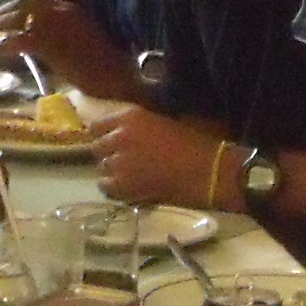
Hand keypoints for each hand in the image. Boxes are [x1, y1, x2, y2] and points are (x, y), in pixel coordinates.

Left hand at [0, 0, 132, 98]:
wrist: (121, 76)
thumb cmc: (109, 63)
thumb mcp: (89, 38)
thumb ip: (71, 29)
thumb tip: (53, 28)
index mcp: (73, 8)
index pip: (40, 0)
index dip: (21, 6)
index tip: (9, 12)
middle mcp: (63, 11)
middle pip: (26, 4)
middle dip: (6, 11)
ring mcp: (55, 26)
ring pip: (20, 19)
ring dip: (1, 24)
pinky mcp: (50, 45)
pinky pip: (21, 39)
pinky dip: (6, 42)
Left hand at [93, 104, 225, 208]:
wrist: (208, 170)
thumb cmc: (194, 144)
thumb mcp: (161, 121)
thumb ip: (136, 126)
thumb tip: (119, 133)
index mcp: (130, 116)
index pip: (97, 125)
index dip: (104, 136)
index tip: (111, 144)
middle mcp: (119, 136)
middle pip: (97, 147)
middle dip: (108, 155)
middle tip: (124, 162)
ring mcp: (119, 161)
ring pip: (102, 168)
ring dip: (113, 172)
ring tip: (130, 177)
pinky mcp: (123, 184)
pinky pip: (105, 187)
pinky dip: (115, 189)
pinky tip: (129, 189)